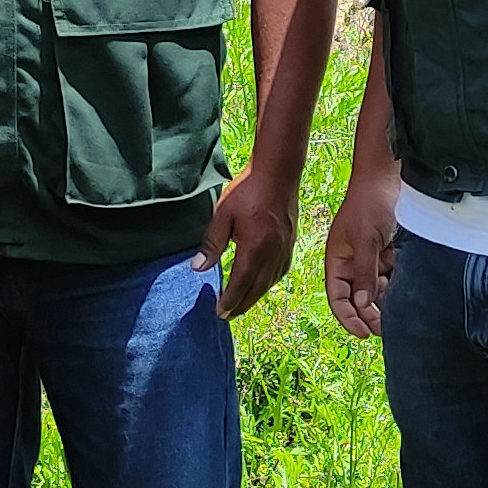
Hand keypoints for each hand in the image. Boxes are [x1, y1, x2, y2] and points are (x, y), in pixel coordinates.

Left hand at [194, 165, 302, 317]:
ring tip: (242, 304)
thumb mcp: (222, 215)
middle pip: (256, 289)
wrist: (278, 172)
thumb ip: (211, 244)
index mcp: (255, 249)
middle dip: (241, 305)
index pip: (240, 284)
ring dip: (255, 296)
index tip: (220, 312)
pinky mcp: (290, 242)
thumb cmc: (248, 190)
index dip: (230, 301)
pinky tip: (262, 284)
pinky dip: (269, 282)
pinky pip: (280, 271)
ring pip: (269, 282)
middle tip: (228, 315)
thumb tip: (197, 268)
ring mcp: (284, 249)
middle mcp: (272, 254)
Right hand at [322, 168, 398, 340]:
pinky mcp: (387, 254)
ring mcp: (370, 259)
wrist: (388, 178)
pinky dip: (396, 285)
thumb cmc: (370, 204)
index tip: (364, 333)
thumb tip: (363, 305)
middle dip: (369, 315)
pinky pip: (390, 277)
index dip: (348, 318)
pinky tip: (405, 291)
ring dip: (384, 302)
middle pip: (357, 299)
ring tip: (397, 315)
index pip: (338, 298)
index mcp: (337, 261)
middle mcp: (352, 263)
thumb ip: (364, 272)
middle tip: (385, 329)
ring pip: (376, 290)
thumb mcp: (366, 240)